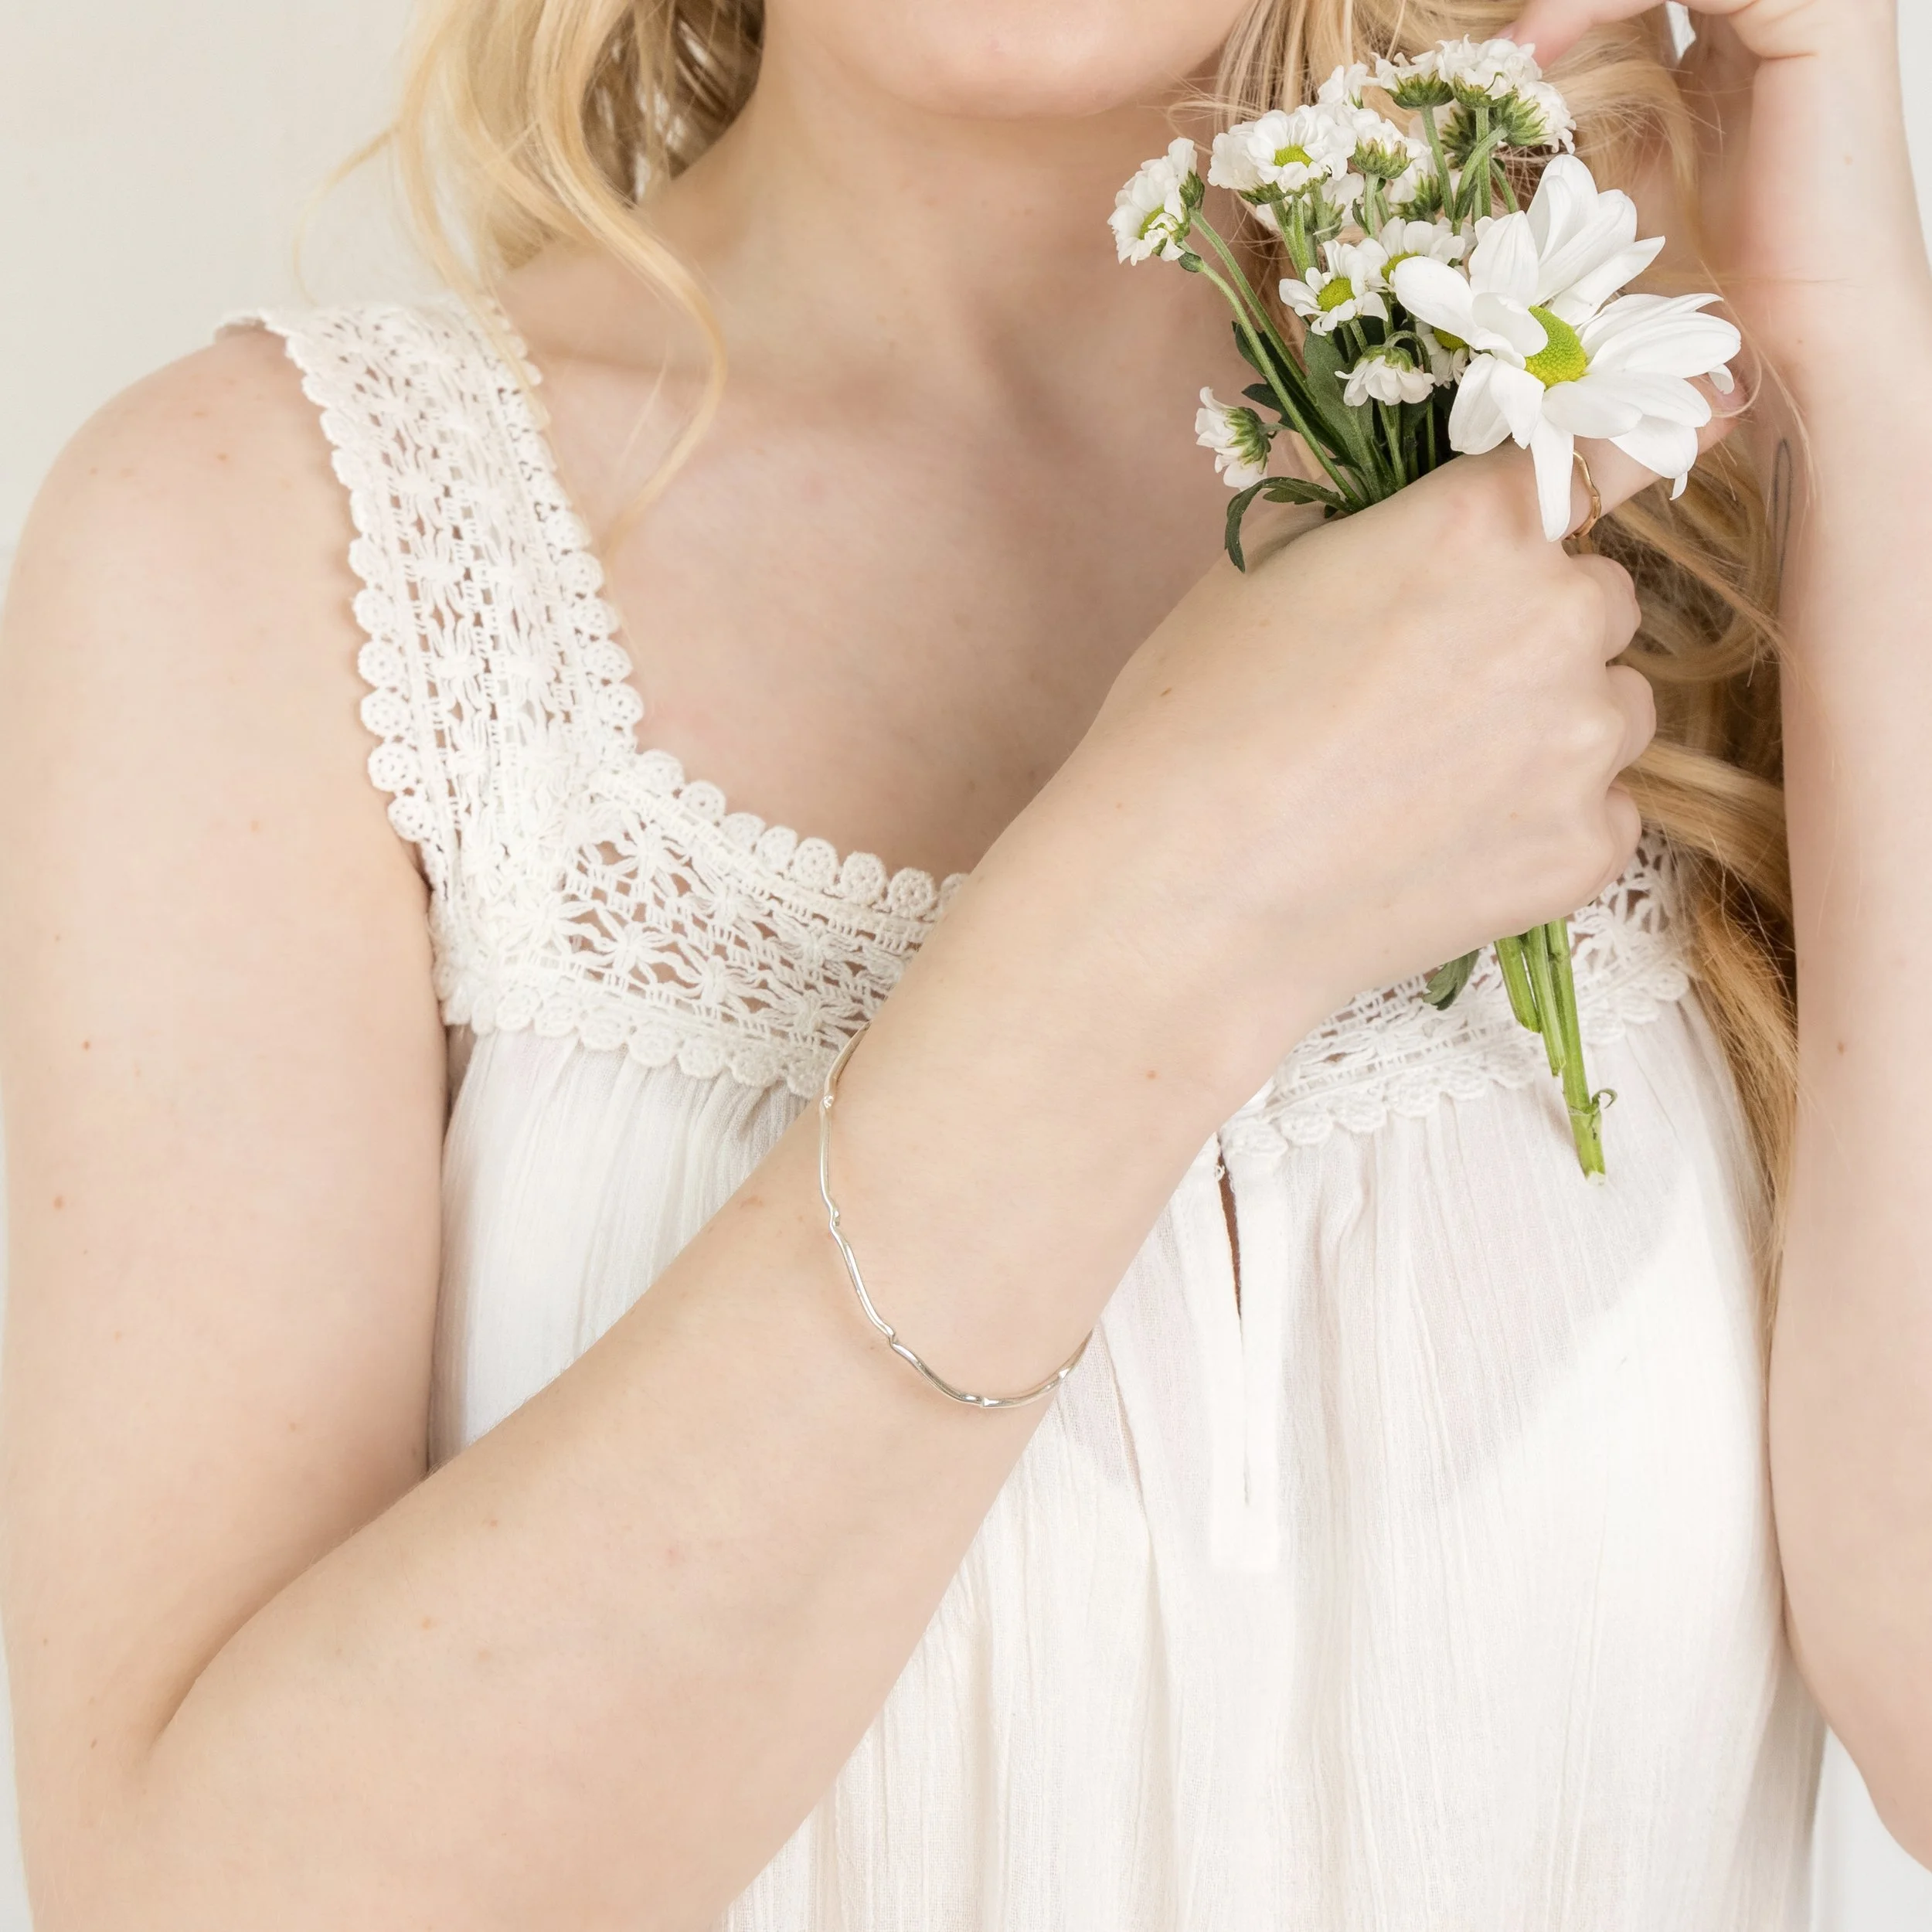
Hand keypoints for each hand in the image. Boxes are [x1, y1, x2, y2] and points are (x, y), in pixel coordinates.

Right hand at [1055, 440, 1673, 1046]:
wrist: (1184, 896)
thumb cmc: (1192, 724)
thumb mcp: (1257, 575)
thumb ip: (1363, 517)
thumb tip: (1393, 496)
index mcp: (1480, 526)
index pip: (1610, 451)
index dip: (1623, 458)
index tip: (1668, 443)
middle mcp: (1559, 618)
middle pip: (1601, 599)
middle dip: (1540, 628)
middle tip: (1436, 687)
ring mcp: (1583, 743)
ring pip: (1614, 710)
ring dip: (1555, 726)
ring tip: (1437, 778)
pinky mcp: (1586, 851)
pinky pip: (1603, 812)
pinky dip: (1545, 822)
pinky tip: (1444, 845)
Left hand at [1505, 0, 1930, 363]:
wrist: (1795, 346)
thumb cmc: (1711, 287)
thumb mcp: (1612, 181)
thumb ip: (1577, 114)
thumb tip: (1492, 79)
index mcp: (1736, 39)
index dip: (1562, 9)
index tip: (1481, 58)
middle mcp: (1775, 10)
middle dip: (1569, 2)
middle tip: (1491, 50)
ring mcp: (1809, 3)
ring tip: (1507, 56)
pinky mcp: (1823, 15)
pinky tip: (1538, 47)